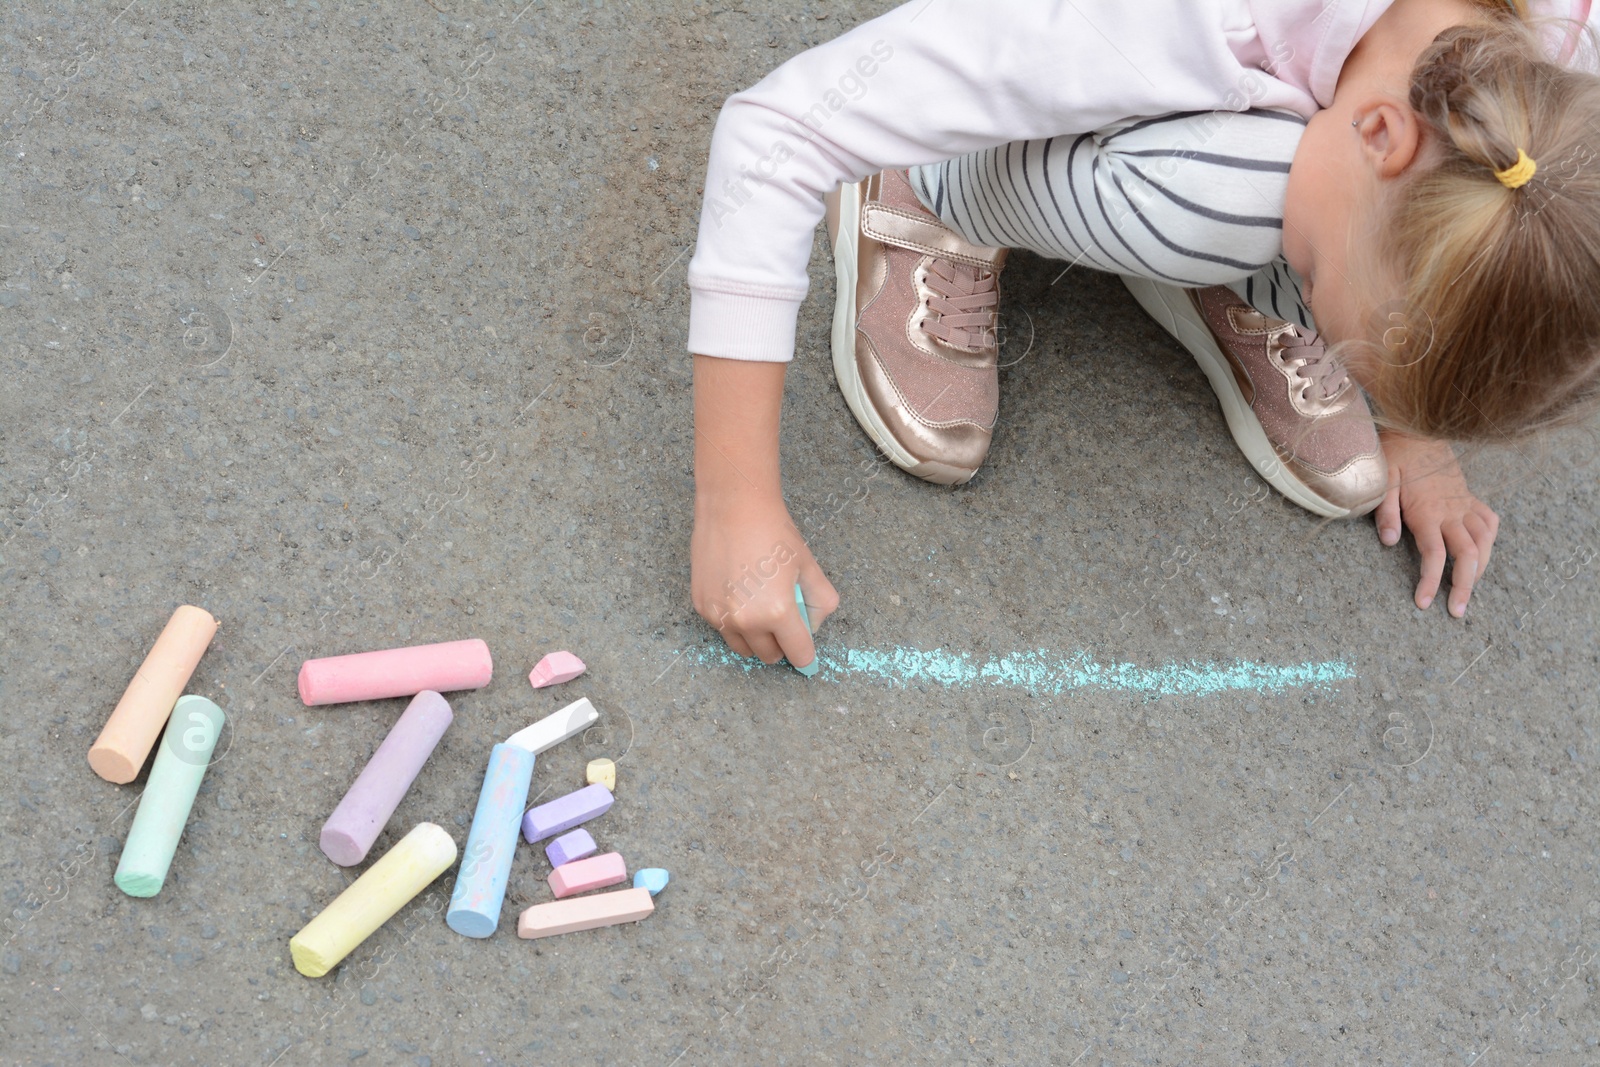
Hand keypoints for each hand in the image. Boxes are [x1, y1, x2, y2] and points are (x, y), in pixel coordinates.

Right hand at [691, 489, 838, 667]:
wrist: (733, 507)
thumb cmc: (774, 532)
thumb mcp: (809, 566)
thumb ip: (820, 602)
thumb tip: (813, 626)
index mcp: (777, 612)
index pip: (798, 655)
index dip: (806, 653)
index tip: (806, 649)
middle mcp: (745, 620)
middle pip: (769, 657)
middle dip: (780, 643)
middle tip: (783, 617)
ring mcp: (719, 615)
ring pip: (743, 648)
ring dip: (756, 637)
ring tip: (760, 605)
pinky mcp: (701, 606)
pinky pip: (723, 629)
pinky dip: (735, 621)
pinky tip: (740, 592)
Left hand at [1374, 432, 1498, 616]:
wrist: (1416, 430)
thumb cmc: (1393, 456)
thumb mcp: (1380, 480)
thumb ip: (1386, 511)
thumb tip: (1390, 543)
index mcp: (1427, 510)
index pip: (1435, 554)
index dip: (1431, 581)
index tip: (1423, 603)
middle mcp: (1451, 510)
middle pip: (1468, 554)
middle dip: (1465, 586)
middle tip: (1457, 612)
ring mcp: (1464, 504)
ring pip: (1485, 541)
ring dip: (1481, 568)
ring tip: (1468, 591)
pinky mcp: (1469, 498)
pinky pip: (1489, 522)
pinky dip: (1490, 541)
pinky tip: (1482, 554)